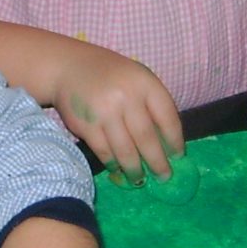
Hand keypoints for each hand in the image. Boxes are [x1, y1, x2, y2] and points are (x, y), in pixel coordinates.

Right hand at [52, 41, 185, 183]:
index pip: (168, 118)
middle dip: (157, 162)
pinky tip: (118, 170)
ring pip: (125, 150)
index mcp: (145, 83)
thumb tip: (167, 146)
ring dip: (134, 170)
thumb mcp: (137, 80)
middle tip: (163, 177)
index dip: (175, 141)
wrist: (68, 68)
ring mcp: (104, 112)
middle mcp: (126, 97)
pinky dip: (113, 164)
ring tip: (140, 179)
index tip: (178, 157)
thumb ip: (152, 106)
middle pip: (147, 139)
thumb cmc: (111, 77)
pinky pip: (104, 152)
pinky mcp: (86, 125)